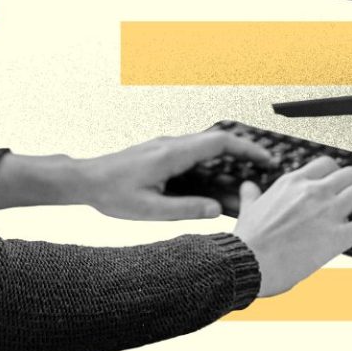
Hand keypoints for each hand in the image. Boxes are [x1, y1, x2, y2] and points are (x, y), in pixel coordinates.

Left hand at [75, 130, 277, 220]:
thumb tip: (216, 209)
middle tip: (262, 170)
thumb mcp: (150, 209)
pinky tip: (213, 182)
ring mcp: (166, 147)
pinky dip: (210, 164)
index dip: (247, 149)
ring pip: (205, 147)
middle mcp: (171, 145)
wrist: (86, 180)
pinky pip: (193, 154)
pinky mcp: (161, 153)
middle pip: (217, 141)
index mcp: (172, 154)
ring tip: (241, 181)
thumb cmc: (111, 192)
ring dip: (226, 160)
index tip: (265, 160)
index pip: (219, 142)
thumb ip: (185, 209)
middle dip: (243, 154)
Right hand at [233, 155, 351, 297]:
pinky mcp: (338, 236)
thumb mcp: (248, 209)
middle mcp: (313, 191)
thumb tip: (248, 187)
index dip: (339, 170)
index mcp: (292, 182)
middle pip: (349, 173)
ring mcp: (328, 212)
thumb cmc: (248, 240)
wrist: (248, 261)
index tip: (344, 177)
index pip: (325, 165)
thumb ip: (251, 194)